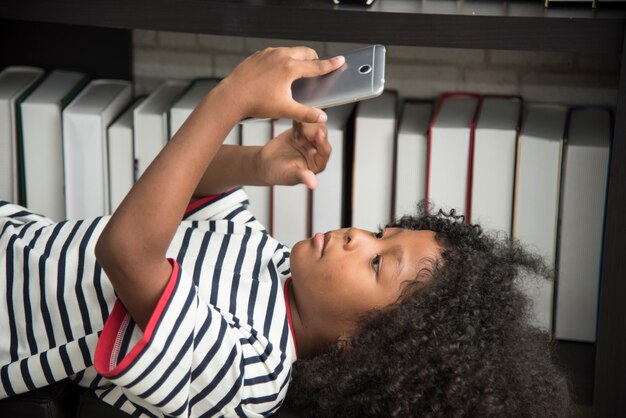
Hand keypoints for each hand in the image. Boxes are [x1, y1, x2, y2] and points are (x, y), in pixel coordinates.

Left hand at [217, 47, 344, 122]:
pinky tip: (276, 74)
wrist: (231, 97)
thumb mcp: (284, 110)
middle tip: (315, 68)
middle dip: (313, 59)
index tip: (340, 60)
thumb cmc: (256, 103)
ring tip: (295, 72)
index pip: (316, 66)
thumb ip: (306, 113)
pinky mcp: (258, 56)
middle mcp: (280, 56)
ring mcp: (268, 54)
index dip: (330, 64)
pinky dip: (281, 60)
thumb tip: (322, 118)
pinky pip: (275, 54)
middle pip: (305, 52)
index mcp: (290, 68)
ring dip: (296, 58)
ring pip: (289, 51)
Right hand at [258, 121, 330, 188]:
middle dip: (314, 131)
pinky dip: (299, 119)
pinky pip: (303, 122)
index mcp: (317, 163)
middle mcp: (315, 150)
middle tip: (304, 129)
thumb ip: (302, 177)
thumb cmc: (278, 174)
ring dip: (307, 125)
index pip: (324, 151)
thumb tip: (313, 184)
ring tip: (296, 129)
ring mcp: (308, 140)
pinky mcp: (300, 131)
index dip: (322, 143)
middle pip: (321, 136)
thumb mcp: (289, 175)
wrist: (264, 164)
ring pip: (314, 126)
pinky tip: (294, 122)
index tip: (319, 134)